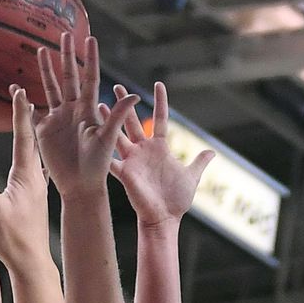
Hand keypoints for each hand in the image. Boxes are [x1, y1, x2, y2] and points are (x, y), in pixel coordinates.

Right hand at [0, 87, 50, 268]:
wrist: (32, 262)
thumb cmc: (13, 240)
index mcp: (26, 176)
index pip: (23, 138)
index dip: (20, 113)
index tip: (20, 90)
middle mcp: (36, 178)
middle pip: (31, 139)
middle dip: (25, 115)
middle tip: (21, 92)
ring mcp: (38, 187)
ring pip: (36, 152)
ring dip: (31, 132)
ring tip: (30, 115)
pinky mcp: (36, 197)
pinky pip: (36, 166)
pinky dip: (32, 152)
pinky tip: (34, 154)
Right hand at [33, 33, 139, 199]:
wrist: (80, 186)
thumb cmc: (97, 165)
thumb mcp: (108, 138)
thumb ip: (117, 115)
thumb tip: (136, 95)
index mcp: (88, 109)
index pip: (89, 77)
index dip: (89, 58)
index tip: (90, 38)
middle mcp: (74, 110)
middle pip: (69, 77)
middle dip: (66, 56)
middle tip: (63, 34)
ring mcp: (58, 119)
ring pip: (51, 88)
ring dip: (46, 70)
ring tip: (41, 50)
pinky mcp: (45, 130)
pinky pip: (33, 111)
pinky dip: (24, 99)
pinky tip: (17, 87)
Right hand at [104, 81, 213, 227]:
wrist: (164, 218)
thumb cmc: (176, 200)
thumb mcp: (191, 176)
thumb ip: (198, 162)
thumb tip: (211, 152)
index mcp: (160, 147)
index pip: (160, 118)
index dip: (160, 101)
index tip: (158, 84)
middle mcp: (144, 150)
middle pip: (133, 121)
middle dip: (126, 104)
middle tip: (118, 86)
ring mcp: (132, 160)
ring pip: (118, 135)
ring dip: (109, 120)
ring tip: (99, 105)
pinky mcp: (124, 172)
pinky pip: (111, 158)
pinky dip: (102, 149)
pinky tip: (91, 136)